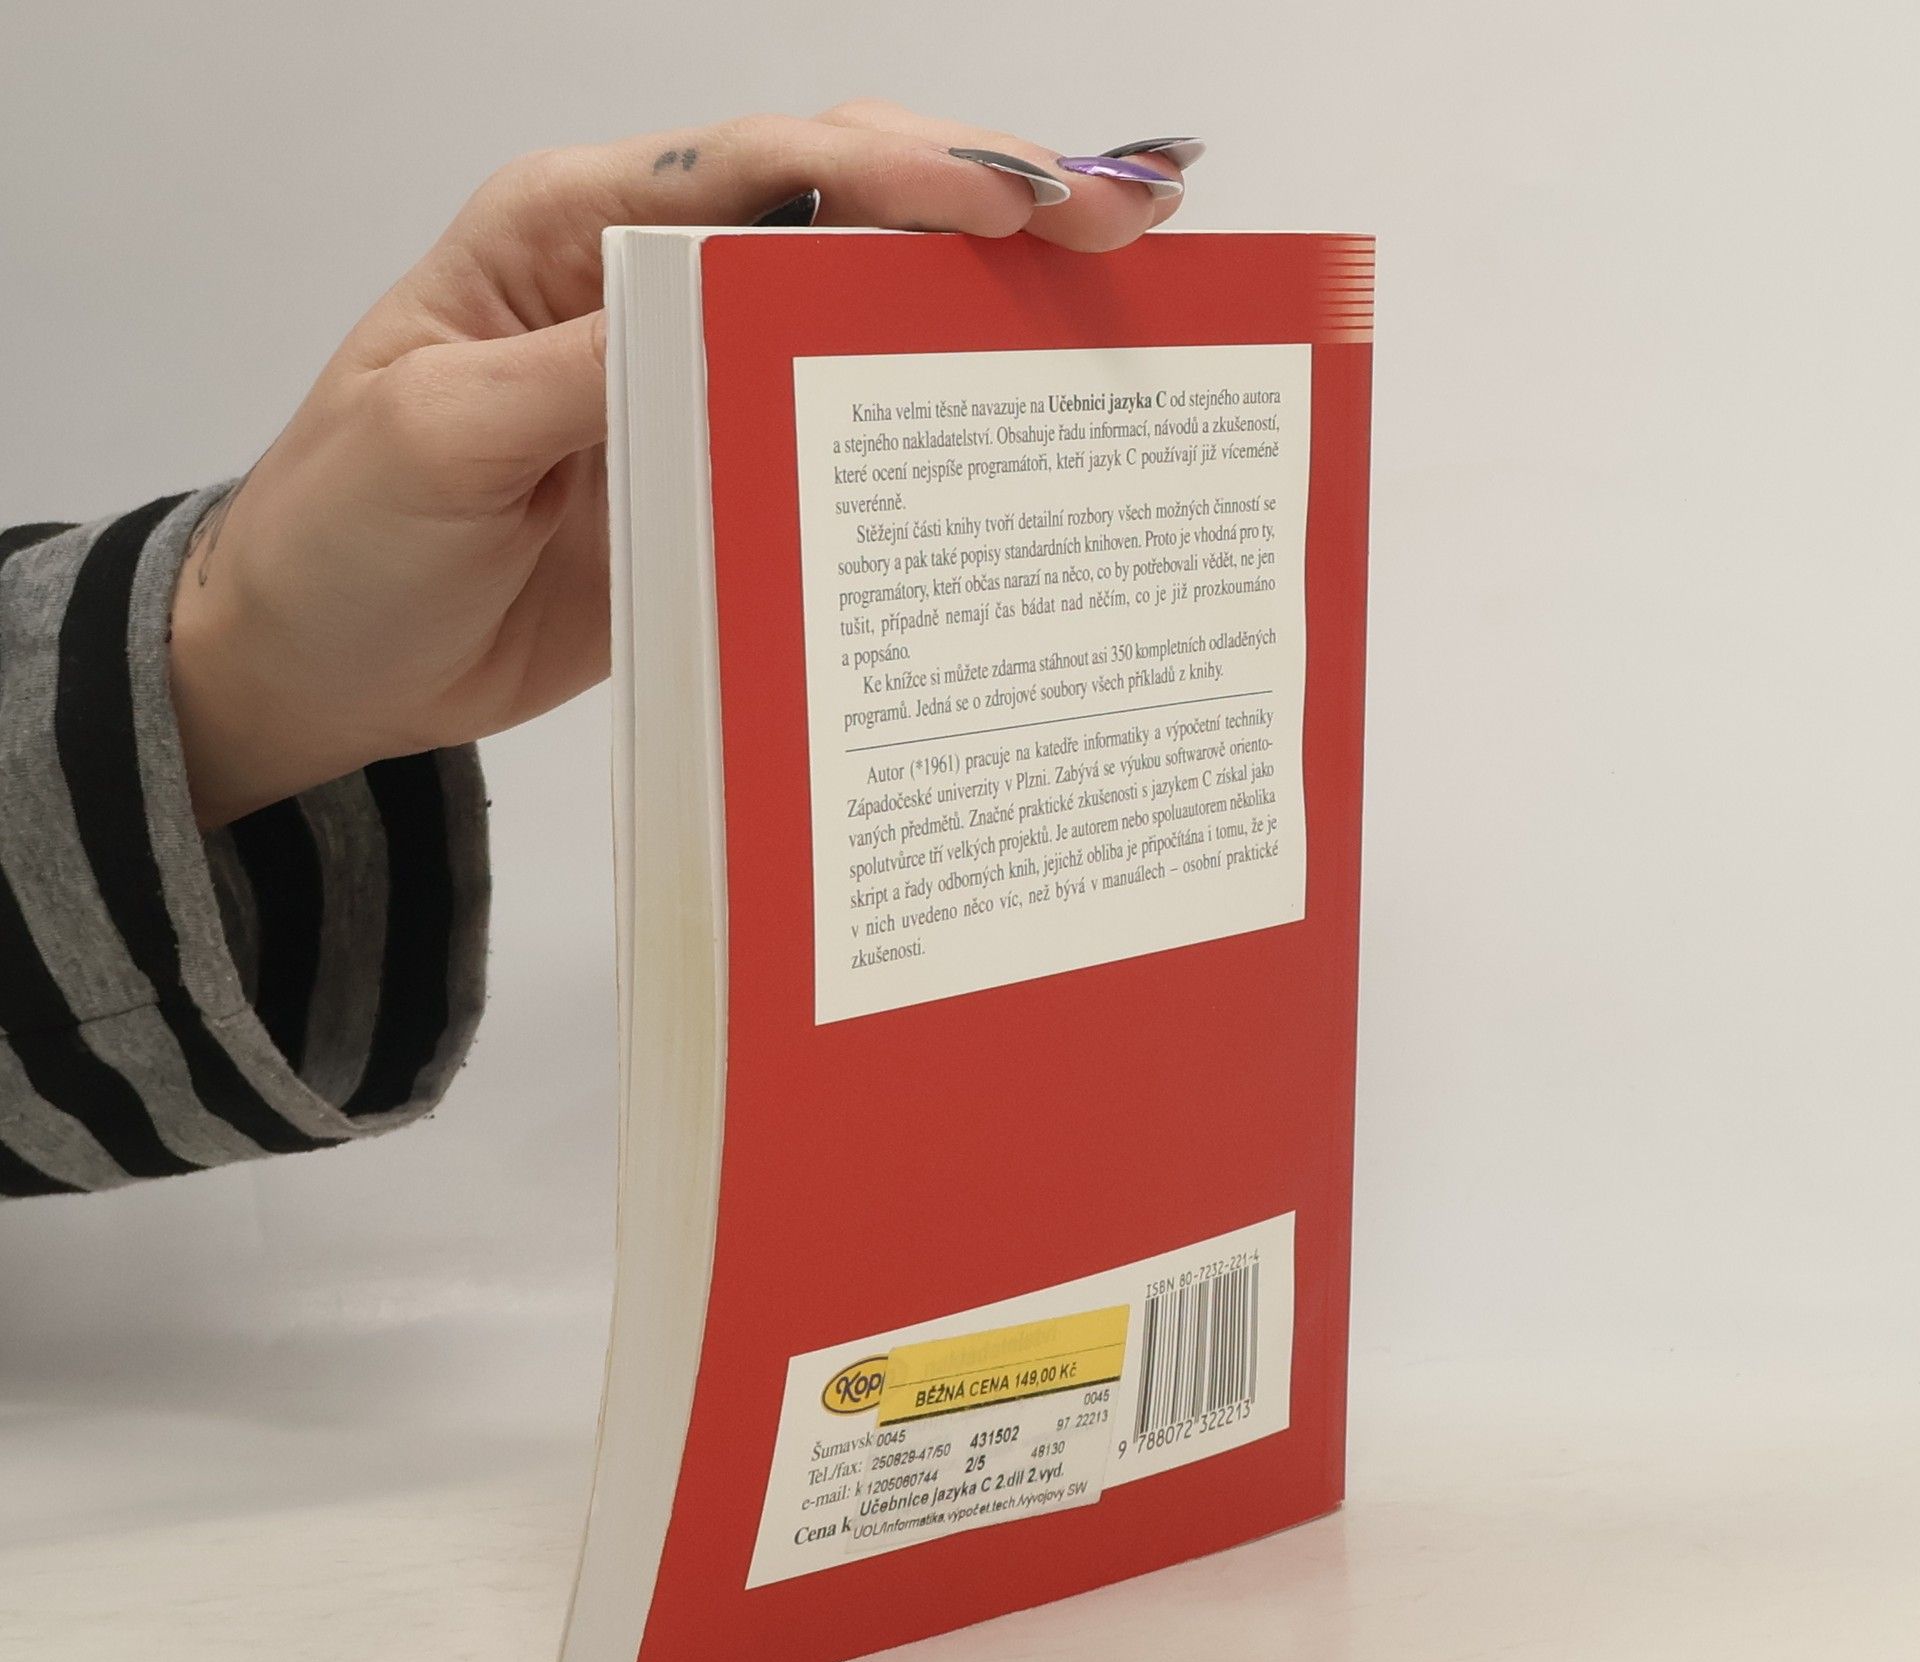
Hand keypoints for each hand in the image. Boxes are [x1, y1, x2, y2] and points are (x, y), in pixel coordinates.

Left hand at [166, 101, 1192, 827]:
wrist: (321, 667)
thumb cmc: (344, 537)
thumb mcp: (436, 436)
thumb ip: (582, 369)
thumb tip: (727, 312)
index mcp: (568, 230)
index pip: (751, 167)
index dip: (888, 172)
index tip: (1006, 203)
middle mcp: (648, 285)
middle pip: (835, 211)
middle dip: (982, 199)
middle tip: (1122, 215)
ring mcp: (694, 384)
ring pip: (855, 312)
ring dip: (980, 299)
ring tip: (1109, 293)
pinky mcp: (718, 478)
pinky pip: (833, 434)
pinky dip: (924, 419)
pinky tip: (1013, 419)